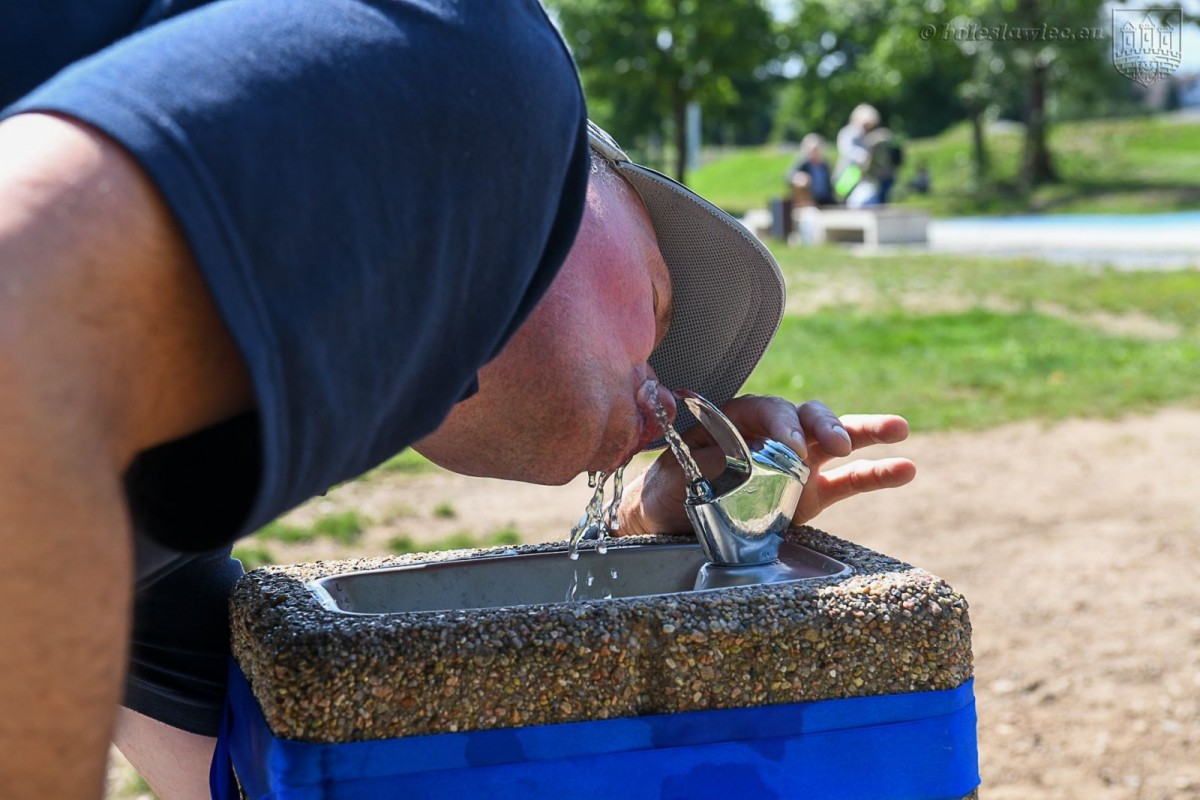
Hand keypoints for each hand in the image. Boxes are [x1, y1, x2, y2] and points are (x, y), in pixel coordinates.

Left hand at [617, 395, 914, 535]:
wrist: (670, 519)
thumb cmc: (670, 488)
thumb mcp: (678, 474)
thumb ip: (706, 463)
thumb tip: (731, 458)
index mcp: (737, 419)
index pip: (768, 409)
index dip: (784, 423)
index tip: (793, 446)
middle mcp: (772, 433)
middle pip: (806, 416)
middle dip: (827, 425)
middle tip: (839, 443)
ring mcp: (797, 461)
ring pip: (835, 439)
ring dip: (866, 432)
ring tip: (899, 430)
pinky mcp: (813, 491)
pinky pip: (850, 480)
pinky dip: (878, 473)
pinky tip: (907, 468)